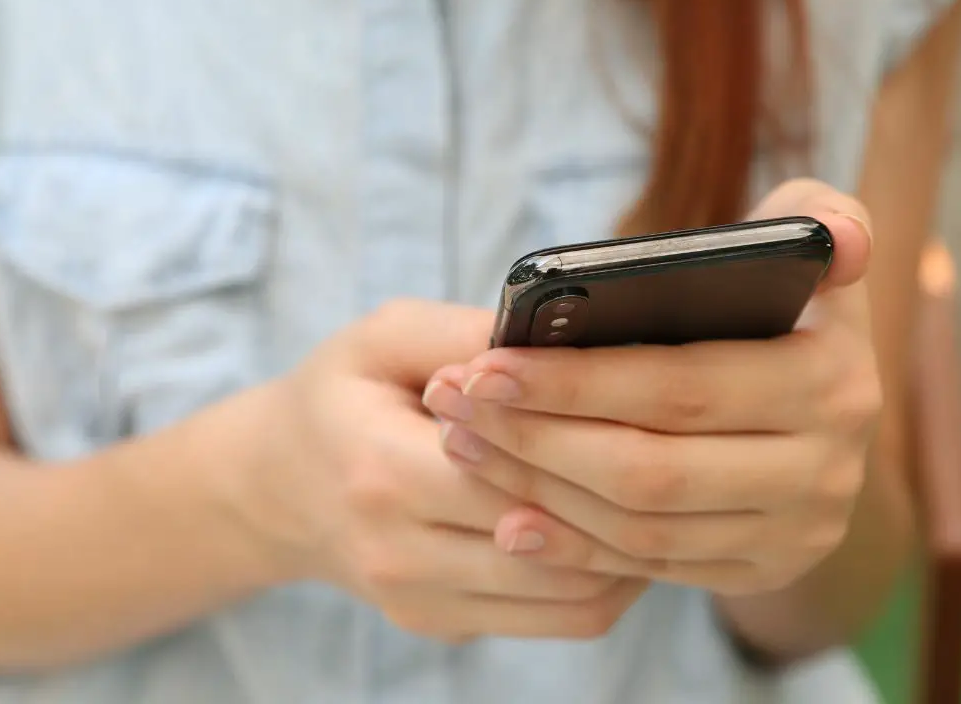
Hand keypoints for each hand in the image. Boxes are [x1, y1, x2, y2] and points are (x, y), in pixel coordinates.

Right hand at [230, 300, 646, 641]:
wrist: (280, 486)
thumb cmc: (342, 396)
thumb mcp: (385, 337)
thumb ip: (467, 333)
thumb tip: (563, 337)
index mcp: (381, 471)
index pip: (516, 473)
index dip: (587, 442)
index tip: (647, 405)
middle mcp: (399, 555)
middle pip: (554, 543)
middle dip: (625, 499)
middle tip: (681, 452)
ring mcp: (422, 603)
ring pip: (570, 599)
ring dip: (631, 550)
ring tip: (664, 493)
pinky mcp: (444, 627)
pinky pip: (555, 621)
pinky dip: (604, 579)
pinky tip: (624, 529)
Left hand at [422, 179, 881, 596]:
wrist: (822, 406)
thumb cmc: (785, 303)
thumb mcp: (809, 246)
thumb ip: (818, 214)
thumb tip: (839, 241)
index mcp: (833, 381)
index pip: (681, 388)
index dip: (576, 381)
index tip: (485, 365)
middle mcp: (827, 470)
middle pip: (650, 469)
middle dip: (537, 439)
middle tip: (455, 405)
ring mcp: (798, 532)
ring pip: (641, 526)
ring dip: (539, 490)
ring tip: (466, 445)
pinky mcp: (762, 570)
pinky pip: (651, 568)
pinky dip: (574, 546)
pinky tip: (510, 517)